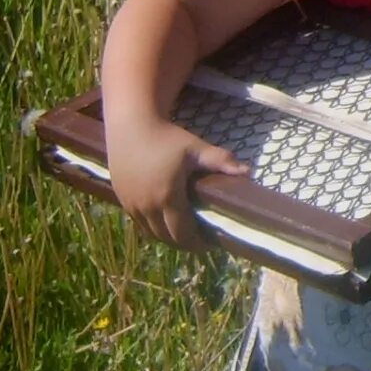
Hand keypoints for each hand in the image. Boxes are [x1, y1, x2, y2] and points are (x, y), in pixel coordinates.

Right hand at [108, 119, 249, 251]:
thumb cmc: (167, 137)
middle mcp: (148, 206)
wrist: (131, 126)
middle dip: (184, 244)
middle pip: (167, 238)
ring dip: (167, 238)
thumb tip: (247, 171)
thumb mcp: (195, 149)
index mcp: (168, 197)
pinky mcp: (122, 200)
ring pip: (151, 233)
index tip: (209, 244)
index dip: (196, 244)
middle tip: (199, 242)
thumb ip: (221, 161)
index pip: (183, 233)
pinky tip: (163, 223)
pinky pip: (139, 223)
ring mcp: (132, 204)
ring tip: (182, 235)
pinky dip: (152, 227)